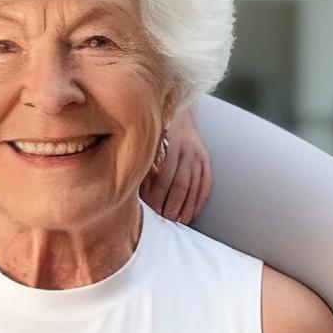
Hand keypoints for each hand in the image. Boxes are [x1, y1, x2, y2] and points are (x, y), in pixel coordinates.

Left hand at [140, 103, 211, 224]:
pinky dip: (198, 202)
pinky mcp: (206, 160)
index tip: (152, 211)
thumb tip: (126, 188)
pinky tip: (191, 215)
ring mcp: (198, 154)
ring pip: (193, 187)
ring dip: (185, 207)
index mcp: (168, 142)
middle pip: (180, 184)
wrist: (176, 110)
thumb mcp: (145, 141)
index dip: (158, 196)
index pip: (164, 175)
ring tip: (177, 222)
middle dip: (171, 205)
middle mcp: (186, 148)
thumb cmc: (152, 131)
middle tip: (164, 221)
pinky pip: (205, 185)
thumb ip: (140, 162)